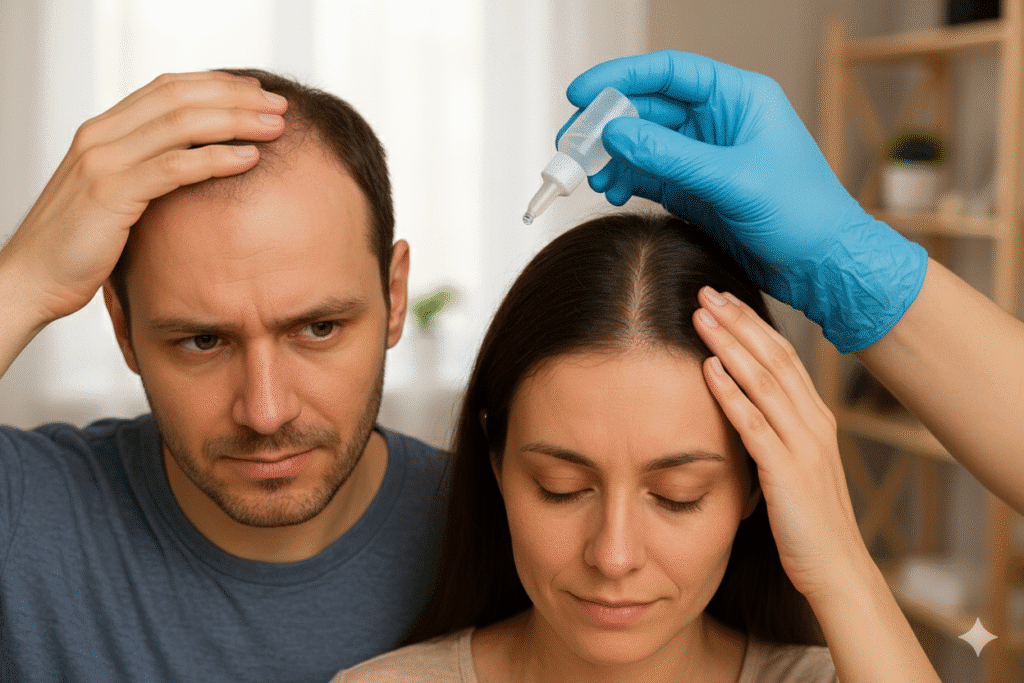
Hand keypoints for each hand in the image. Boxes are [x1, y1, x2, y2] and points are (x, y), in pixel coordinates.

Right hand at [0, 71, 286, 323]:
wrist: (32, 278)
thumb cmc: (81, 245)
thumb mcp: (117, 195)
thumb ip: (148, 171)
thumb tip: (197, 164)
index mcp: (104, 130)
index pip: (168, 88)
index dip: (217, 86)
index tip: (258, 94)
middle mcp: (101, 136)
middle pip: (180, 98)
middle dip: (235, 98)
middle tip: (278, 106)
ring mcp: (103, 161)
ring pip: (181, 124)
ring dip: (235, 122)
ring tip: (275, 127)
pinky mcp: (111, 193)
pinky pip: (173, 167)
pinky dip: (216, 159)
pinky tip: (249, 158)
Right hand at [566, 51, 927, 352]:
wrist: (822, 267)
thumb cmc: (802, 215)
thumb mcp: (733, 181)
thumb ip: (671, 156)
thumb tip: (616, 132)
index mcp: (738, 98)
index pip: (669, 72)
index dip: (621, 78)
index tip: (581, 94)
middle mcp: (718, 121)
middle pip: (647, 108)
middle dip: (606, 125)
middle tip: (572, 145)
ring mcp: (703, 156)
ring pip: (641, 144)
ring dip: (611, 158)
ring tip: (590, 177)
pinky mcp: (694, 189)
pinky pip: (647, 175)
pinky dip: (625, 181)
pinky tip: (611, 192)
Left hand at [693, 286, 869, 599]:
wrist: (837, 569)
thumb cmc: (808, 520)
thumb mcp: (794, 464)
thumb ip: (774, 431)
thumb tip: (741, 403)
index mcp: (815, 419)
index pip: (783, 356)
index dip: (752, 324)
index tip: (723, 299)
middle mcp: (814, 423)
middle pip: (774, 357)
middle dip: (738, 321)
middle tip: (706, 291)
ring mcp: (803, 446)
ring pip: (764, 381)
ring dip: (729, 345)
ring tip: (701, 316)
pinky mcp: (787, 472)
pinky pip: (753, 424)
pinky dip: (729, 392)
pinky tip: (706, 369)